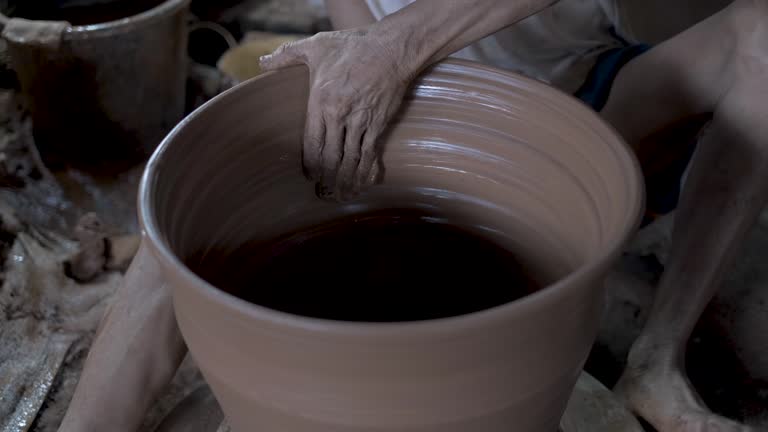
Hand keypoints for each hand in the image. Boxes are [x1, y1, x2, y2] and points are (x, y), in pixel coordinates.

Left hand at [260, 28, 413, 199]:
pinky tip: (363, 183)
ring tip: (341, 196)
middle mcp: (339, 115)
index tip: (310, 176)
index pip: (312, 142)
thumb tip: (262, 62)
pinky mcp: (379, 124)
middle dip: (326, 179)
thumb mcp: (315, 46)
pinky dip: (366, 172)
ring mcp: (361, 121)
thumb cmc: (353, 46)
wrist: (390, 48)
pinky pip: (370, 154)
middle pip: (330, 157)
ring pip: (350, 160)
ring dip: (345, 181)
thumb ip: (287, 56)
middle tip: (323, 193)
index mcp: (321, 101)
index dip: (310, 164)